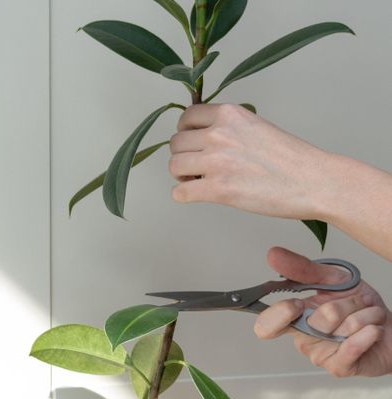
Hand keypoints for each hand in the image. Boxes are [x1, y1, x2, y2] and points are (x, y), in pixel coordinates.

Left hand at [169, 103, 331, 219]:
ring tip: (197, 182)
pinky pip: (179, 192)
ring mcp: (217, 161)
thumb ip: (228, 129)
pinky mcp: (218, 189)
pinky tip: (196, 195)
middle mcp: (219, 134)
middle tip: (196, 168)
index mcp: (229, 114)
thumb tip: (204, 141)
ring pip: (173, 165)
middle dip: (183, 156)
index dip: (185, 133)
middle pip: (176, 143)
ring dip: (181, 175)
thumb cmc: (292, 159)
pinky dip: (182, 195)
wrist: (313, 181)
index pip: (186, 118)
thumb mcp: (256, 127)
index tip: (192, 145)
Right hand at [254, 247, 391, 376]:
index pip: (267, 325)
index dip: (280, 314)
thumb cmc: (360, 306)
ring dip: (363, 316)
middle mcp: (303, 338)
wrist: (391, 326)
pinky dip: (369, 331)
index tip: (297, 303)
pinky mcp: (339, 367)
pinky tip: (373, 329)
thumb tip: (273, 255)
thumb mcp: (331, 278)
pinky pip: (352, 346)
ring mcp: (320, 355)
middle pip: (316, 321)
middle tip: (353, 303)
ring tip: (367, 316)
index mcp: (294, 318)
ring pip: (339, 330)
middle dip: (344, 305)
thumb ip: (301, 268)